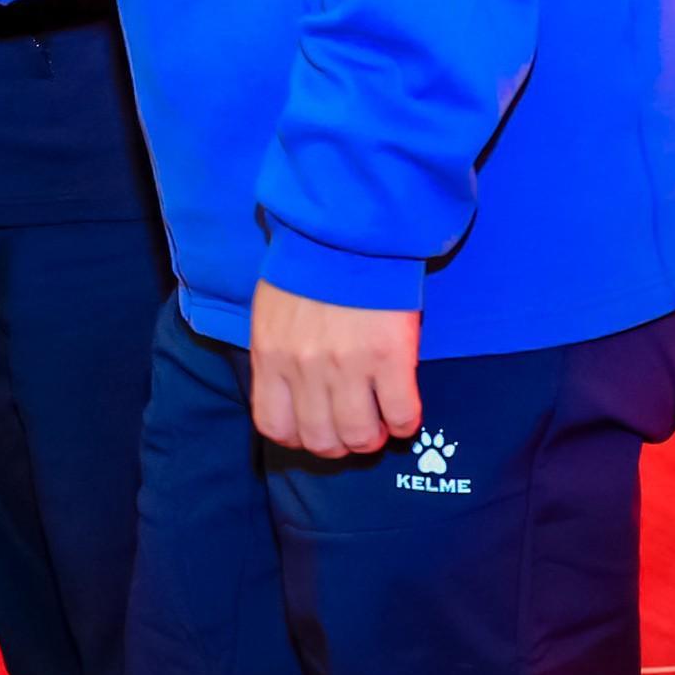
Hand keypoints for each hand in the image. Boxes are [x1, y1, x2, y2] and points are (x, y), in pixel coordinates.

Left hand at [248, 282, 420, 457]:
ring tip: (379, 424)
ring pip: (359, 435)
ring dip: (371, 439)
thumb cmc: (309, 266)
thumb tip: (290, 389)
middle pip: (320, 439)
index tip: (314, 431)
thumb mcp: (273, 311)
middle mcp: (305, 368)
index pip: (274, 425)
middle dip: (339, 445)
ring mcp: (347, 366)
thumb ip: (278, 352)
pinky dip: (403, 423)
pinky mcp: (389, 357)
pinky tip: (403, 412)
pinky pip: (400, 415)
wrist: (348, 229)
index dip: (297, 438)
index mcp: (271, 355)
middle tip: (353, 430)